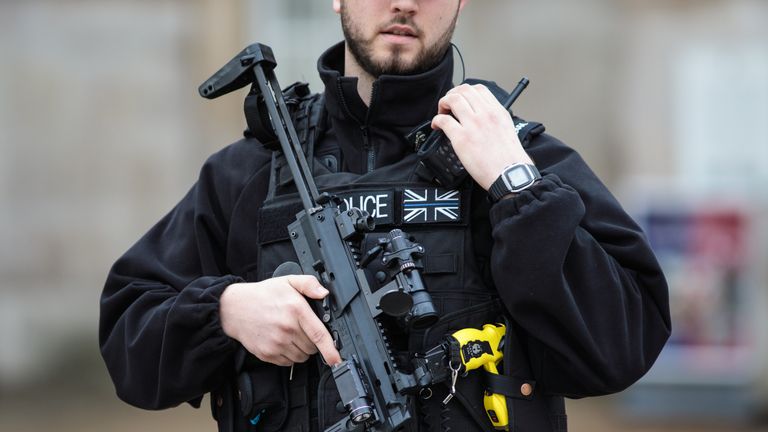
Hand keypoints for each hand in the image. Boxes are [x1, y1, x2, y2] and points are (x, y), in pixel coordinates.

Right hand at [219, 275, 341, 366]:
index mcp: (296, 310)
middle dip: (313, 341)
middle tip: (302, 329)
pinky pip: (288, 362)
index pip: (319, 334)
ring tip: (291, 334)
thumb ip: (309, 284)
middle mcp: (287, 329)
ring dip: (302, 350)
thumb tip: (324, 293)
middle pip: (312, 347)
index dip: (331, 350)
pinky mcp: (268, 354)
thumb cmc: (263, 295)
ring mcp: (276, 343)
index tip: (337, 358)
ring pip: (302, 357)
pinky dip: (289, 355)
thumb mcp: (287, 281)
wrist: (234, 308)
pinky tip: (282, 342)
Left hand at [431, 84, 534, 189]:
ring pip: (452, 99)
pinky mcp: (461, 138)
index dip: (465, 92)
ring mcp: (473, 125)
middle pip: (463, 90)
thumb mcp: (507, 128)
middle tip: (448, 105)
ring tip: (442, 113)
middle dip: (452, 95)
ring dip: (443, 104)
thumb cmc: (510, 158)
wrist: (509, 174)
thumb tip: (482, 116)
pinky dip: (436, 120)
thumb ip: (494, 119)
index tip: (460, 100)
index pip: (478, 89)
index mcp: (497, 111)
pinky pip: (443, 120)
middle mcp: (485, 114)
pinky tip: (437, 126)